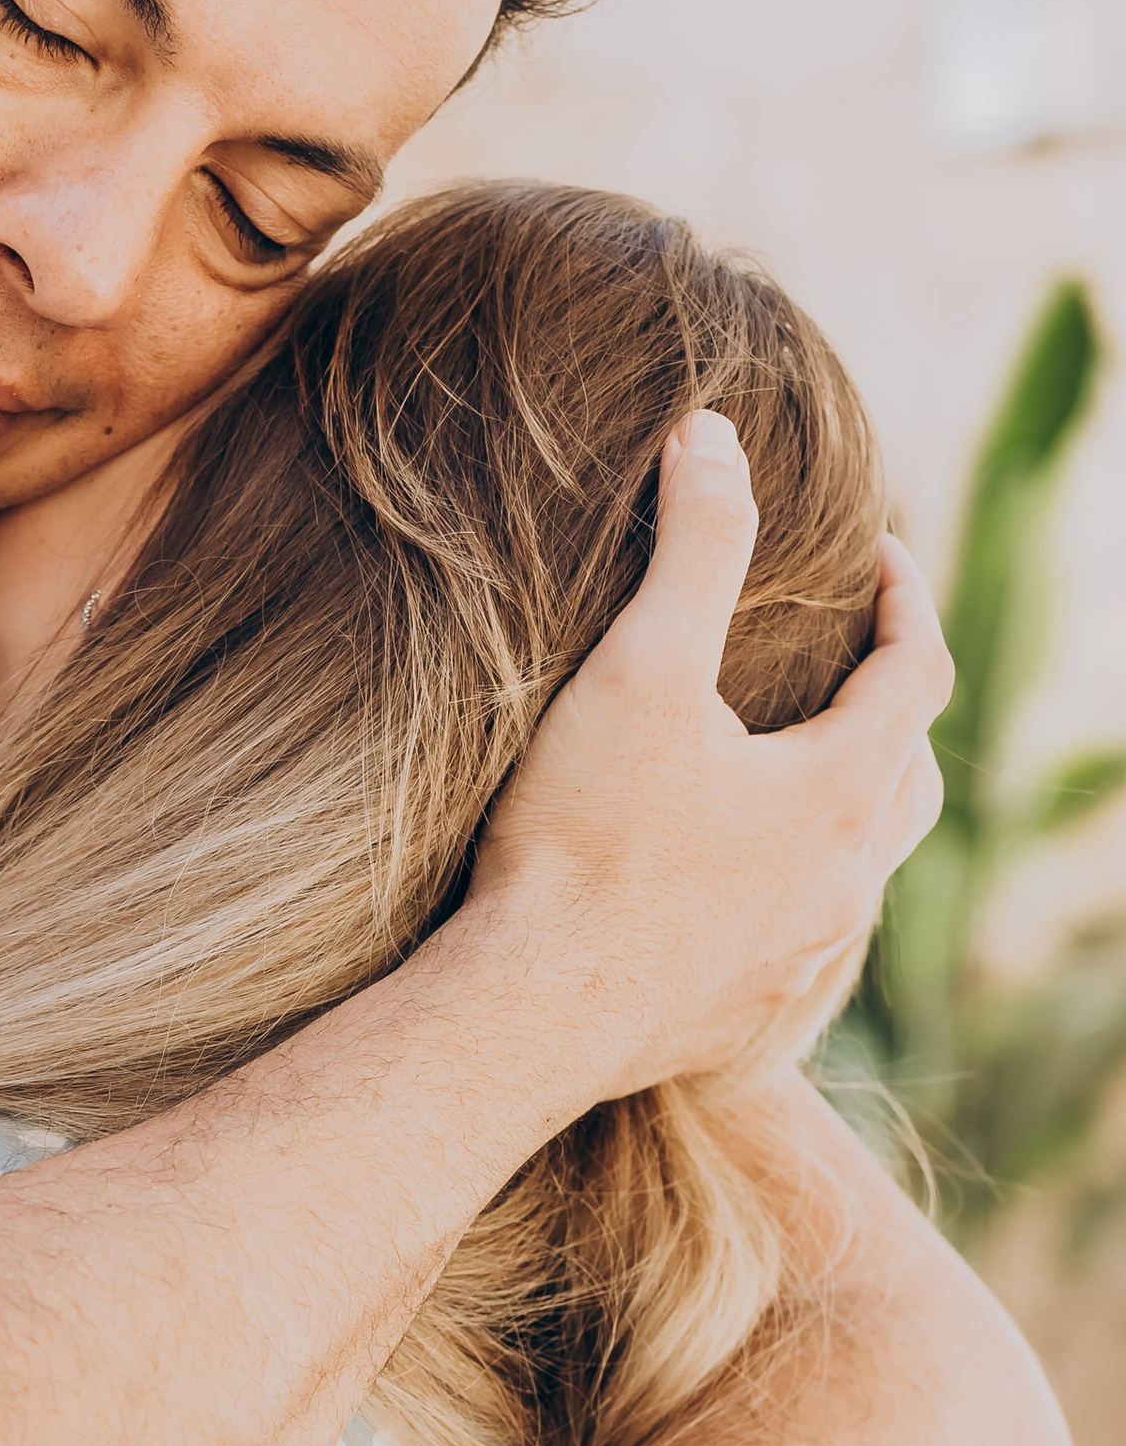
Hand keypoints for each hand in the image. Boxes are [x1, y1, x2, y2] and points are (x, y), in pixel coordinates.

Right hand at [468, 413, 949, 1102]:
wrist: (529, 1010)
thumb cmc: (585, 839)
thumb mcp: (640, 670)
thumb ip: (691, 548)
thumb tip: (713, 435)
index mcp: (842, 790)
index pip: (917, 671)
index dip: (906, 598)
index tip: (881, 552)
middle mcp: (845, 880)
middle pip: (907, 774)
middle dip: (889, 705)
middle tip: (849, 658)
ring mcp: (802, 956)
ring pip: (858, 866)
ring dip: (840, 803)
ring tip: (786, 768)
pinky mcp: (746, 1011)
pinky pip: (796, 936)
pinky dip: (784, 884)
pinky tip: (725, 879)